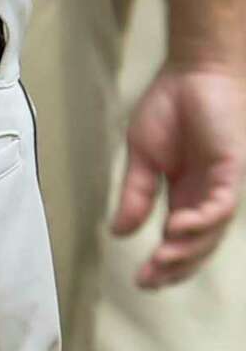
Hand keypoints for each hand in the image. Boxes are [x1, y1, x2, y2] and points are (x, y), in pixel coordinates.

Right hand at [112, 63, 245, 287]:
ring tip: (162, 259)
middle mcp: (206, 197)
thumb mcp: (141, 154)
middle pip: (197, 247)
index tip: (140, 279)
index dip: (163, 264)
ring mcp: (222, 187)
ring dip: (187, 251)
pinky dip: (201, 223)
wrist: (193, 71)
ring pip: (211, 234)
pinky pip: (220, 209)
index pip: (178, 241)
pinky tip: (176, 228)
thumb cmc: (169, 106)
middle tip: (150, 279)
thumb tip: (118, 232)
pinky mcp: (232, 173)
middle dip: (175, 268)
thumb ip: (135, 193)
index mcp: (184, 194)